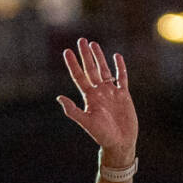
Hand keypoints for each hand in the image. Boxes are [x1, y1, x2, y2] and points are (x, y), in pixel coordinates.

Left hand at [57, 37, 136, 164]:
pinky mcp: (124, 95)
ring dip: (99, 57)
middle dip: (85, 55)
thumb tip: (59, 98)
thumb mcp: (86, 121)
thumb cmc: (102, 134)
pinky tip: (116, 56)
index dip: (73, 64)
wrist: (120, 142)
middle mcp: (99, 92)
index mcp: (89, 97)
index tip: (67, 51)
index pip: (79, 76)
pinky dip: (120, 67)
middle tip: (81, 40)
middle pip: (91, 69)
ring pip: (104, 70)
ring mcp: (111, 92)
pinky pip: (121, 78)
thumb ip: (73, 110)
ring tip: (94, 44)